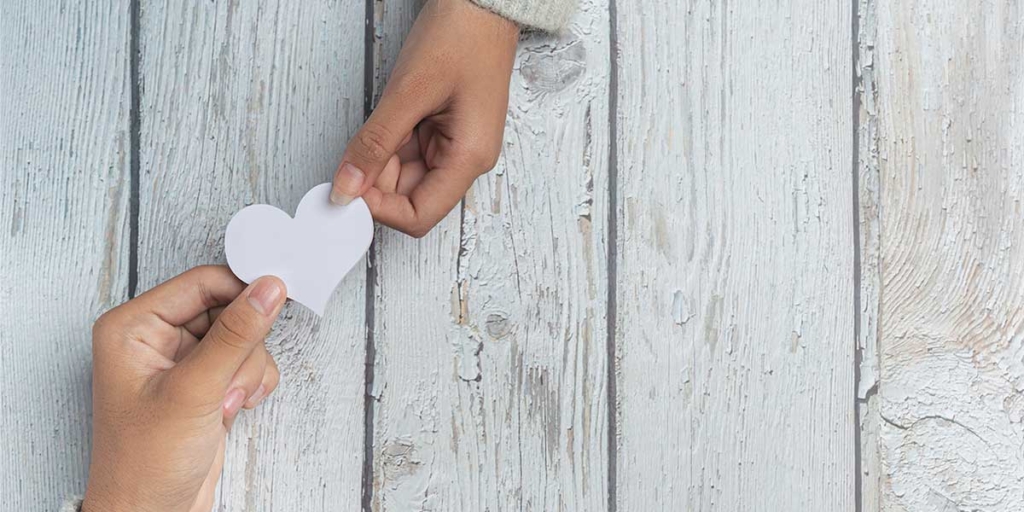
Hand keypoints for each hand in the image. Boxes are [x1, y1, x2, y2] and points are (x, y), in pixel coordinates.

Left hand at [82, 266, 285, 511]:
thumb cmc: (144, 463)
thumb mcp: (194, 391)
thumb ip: (235, 335)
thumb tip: (267, 289)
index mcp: (134, 327)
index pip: (202, 283)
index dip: (240, 292)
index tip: (274, 302)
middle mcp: (157, 339)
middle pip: (227, 308)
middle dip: (243, 345)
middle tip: (232, 377)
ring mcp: (184, 362)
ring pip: (243, 337)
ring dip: (247, 370)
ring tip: (226, 402)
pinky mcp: (206, 384)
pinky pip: (248, 361)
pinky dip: (252, 382)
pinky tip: (234, 407)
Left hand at [330, 0, 519, 236]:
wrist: (481, 4)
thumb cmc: (461, 37)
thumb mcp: (409, 92)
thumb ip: (375, 145)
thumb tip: (346, 188)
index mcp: (470, 158)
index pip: (419, 215)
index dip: (380, 210)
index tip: (347, 190)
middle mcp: (465, 160)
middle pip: (409, 197)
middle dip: (375, 181)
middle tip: (350, 152)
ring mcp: (455, 147)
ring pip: (403, 176)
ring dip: (380, 159)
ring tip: (380, 119)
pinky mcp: (443, 133)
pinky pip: (407, 154)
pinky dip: (388, 144)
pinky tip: (388, 117)